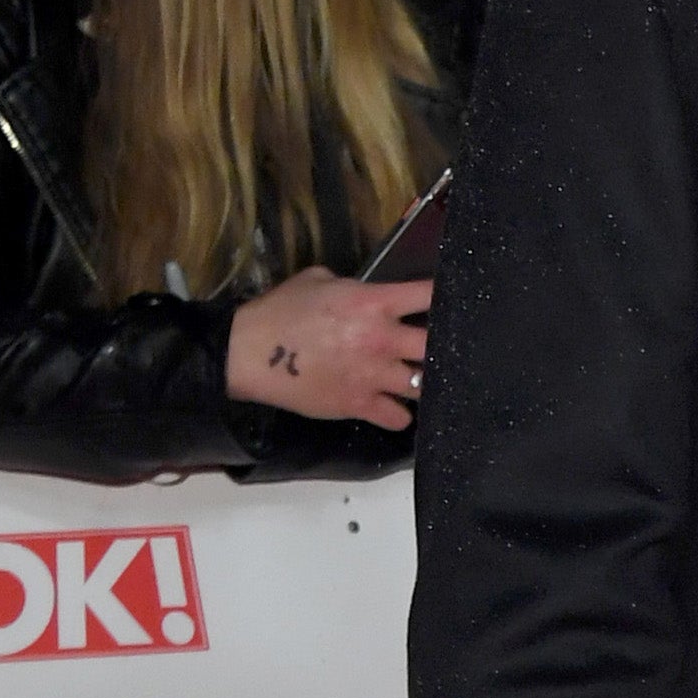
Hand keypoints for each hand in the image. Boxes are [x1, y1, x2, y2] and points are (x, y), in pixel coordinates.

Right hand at [223, 268, 429, 430]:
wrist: (247, 353)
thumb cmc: (279, 311)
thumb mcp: (316, 280)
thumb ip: (351, 284)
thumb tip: (363, 290)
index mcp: (374, 303)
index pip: (430, 295)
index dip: (447, 296)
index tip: (451, 302)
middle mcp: (382, 339)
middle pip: (438, 344)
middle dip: (441, 346)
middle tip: (436, 349)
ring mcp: (373, 375)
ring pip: (424, 385)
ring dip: (424, 382)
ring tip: (418, 380)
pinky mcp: (358, 404)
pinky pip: (399, 417)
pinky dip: (401, 415)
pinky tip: (395, 407)